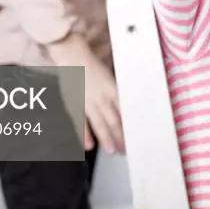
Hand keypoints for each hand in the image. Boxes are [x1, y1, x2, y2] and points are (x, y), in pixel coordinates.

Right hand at [45, 33, 124, 153]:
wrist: (74, 57)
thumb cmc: (92, 67)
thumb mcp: (110, 78)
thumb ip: (116, 93)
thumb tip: (127, 104)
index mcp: (114, 90)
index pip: (126, 112)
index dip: (131, 126)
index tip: (136, 136)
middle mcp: (103, 98)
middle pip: (115, 121)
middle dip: (121, 137)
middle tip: (127, 149)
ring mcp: (89, 103)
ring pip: (100, 125)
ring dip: (107, 139)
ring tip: (112, 151)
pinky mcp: (75, 105)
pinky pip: (81, 123)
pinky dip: (85, 135)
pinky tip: (89, 146)